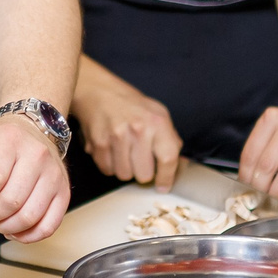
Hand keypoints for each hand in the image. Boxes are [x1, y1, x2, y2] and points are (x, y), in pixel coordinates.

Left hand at [0, 112, 70, 241]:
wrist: (32, 131)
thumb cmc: (1, 143)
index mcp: (10, 140)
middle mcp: (37, 155)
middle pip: (11, 201)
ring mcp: (54, 175)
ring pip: (29, 216)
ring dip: (7, 227)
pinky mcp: (64, 192)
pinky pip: (49, 226)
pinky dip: (28, 236)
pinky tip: (15, 230)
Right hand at [73, 62, 181, 184]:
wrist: (99, 92)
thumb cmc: (130, 105)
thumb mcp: (158, 115)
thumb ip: (170, 140)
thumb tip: (179, 165)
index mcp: (157, 122)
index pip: (168, 159)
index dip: (166, 177)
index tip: (163, 185)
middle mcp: (138, 129)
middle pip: (144, 175)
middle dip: (142, 171)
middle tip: (139, 159)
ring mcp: (117, 137)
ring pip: (124, 175)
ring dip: (125, 168)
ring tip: (124, 152)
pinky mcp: (99, 143)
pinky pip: (107, 170)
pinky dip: (110, 164)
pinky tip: (112, 150)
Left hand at [237, 100, 277, 200]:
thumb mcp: (276, 126)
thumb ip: (261, 147)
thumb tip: (247, 178)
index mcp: (272, 117)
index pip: (251, 153)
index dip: (245, 175)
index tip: (243, 187)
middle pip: (268, 165)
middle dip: (259, 187)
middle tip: (256, 198)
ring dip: (276, 193)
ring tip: (270, 201)